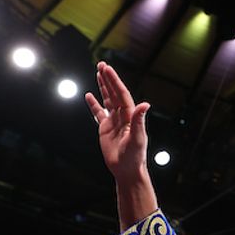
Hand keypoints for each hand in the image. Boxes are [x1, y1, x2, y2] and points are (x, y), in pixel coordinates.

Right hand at [85, 62, 149, 180]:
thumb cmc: (135, 156)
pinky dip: (94, 104)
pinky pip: (99, 113)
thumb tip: (145, 104)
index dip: (114, 81)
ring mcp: (114, 121)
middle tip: (102, 64)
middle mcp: (123, 116)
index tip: (107, 69)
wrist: (127, 170)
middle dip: (108, 79)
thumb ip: (139, 121)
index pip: (121, 94)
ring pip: (107, 100)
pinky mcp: (106, 129)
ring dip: (103, 87)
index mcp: (130, 115)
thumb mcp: (137, 138)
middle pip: (114, 93)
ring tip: (98, 73)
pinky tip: (89, 95)